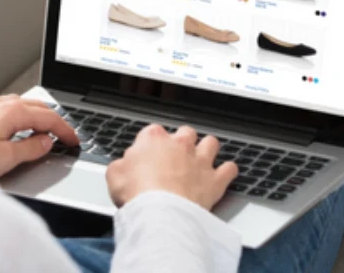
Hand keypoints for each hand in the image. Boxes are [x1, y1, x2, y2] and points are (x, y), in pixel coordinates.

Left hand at [0, 95, 78, 177]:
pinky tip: (15, 129)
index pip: (49, 117)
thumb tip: (46, 142)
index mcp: (12, 111)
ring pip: (21, 106)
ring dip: (37, 116)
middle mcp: (0, 103)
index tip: (74, 141)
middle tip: (65, 136)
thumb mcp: (6, 158)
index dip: (65, 130)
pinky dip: (20, 117)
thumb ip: (31, 149)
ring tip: (45, 131)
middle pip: (37, 107)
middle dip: (54, 120)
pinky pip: (6, 110)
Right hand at [106, 125, 237, 210]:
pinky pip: (229, 169)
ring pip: (211, 143)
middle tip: (176, 155)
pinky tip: (226, 173)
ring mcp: (199, 161)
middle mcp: (180, 145)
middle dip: (183, 141)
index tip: (148, 155)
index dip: (151, 144)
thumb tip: (122, 166)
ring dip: (208, 149)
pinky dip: (228, 171)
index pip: (153, 132)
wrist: (160, 212)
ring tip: (203, 158)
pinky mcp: (214, 180)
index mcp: (153, 139)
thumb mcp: (114, 174)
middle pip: (186, 133)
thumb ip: (121, 165)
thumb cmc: (137, 193)